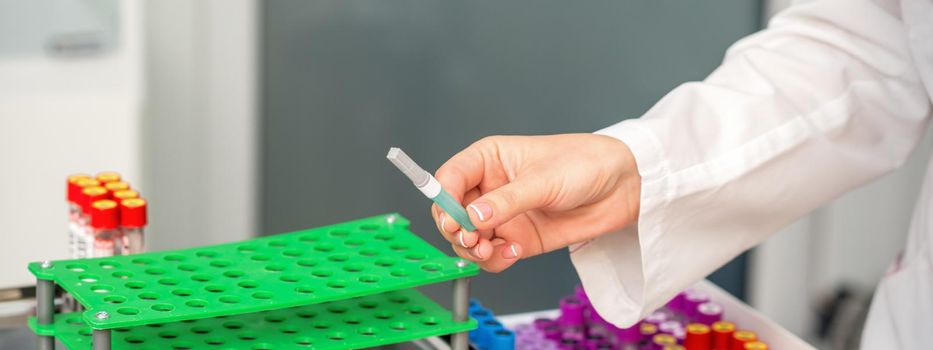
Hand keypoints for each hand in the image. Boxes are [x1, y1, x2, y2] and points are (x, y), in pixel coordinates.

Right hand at [431, 133, 640, 271]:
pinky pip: (492, 255)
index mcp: (488, 159)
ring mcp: (503, 215)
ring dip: (473, 250)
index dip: (444, 200)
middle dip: (457, 230)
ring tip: (490, 250)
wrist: (622, 187)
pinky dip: (494, 260)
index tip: (453, 219)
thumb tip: (472, 218)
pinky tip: (511, 253)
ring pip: (469, 239)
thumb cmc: (584, 164)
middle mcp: (490, 188)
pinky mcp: (517, 238)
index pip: (450, 178)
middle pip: (452, 214)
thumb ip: (506, 201)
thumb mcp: (542, 180)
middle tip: (472, 240)